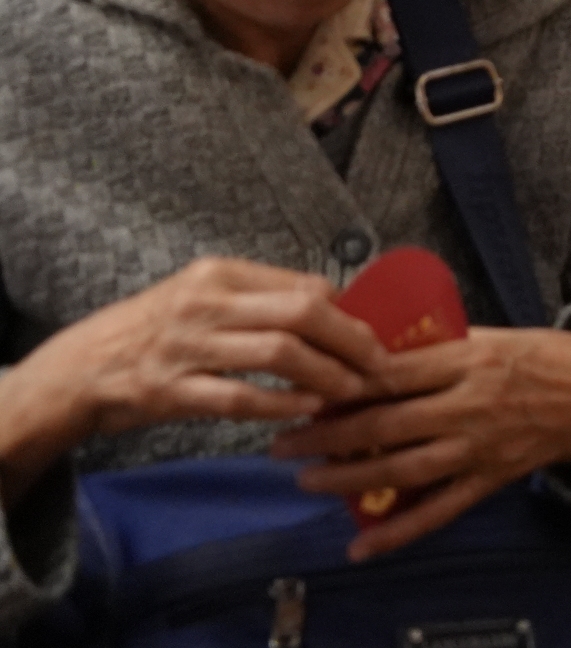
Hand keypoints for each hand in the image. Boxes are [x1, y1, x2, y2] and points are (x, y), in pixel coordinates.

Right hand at [0, 258, 389, 504]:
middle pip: (303, 313)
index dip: (347, 314)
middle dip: (351, 341)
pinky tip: (309, 409)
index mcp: (220, 274)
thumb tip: (331, 308)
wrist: (80, 368)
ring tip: (352, 390)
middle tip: (378, 365)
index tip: (371, 336)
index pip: (304, 286)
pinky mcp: (170, 391)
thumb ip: (258, 298)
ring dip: (326, 374)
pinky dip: (282, 404)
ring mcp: (186, 347)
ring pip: (279, 353)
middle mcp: (205, 303)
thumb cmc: (153, 331)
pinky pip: (240, 398)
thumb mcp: (201, 297)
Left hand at [269, 327, 570, 560]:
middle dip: (328, 437)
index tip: (302, 389)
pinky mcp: (490, 479)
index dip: (343, 385)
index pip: (394, 374)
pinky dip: (397, 533)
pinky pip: (439, 511)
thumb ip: (438, 347)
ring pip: (404, 469)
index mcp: (470, 361)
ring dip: (348, 480)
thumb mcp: (492, 335)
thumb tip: (375, 349)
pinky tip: (360, 546)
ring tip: (306, 481)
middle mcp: (471, 406)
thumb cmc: (541, 357)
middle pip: (388, 425)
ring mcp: (480, 447)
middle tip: (283, 443)